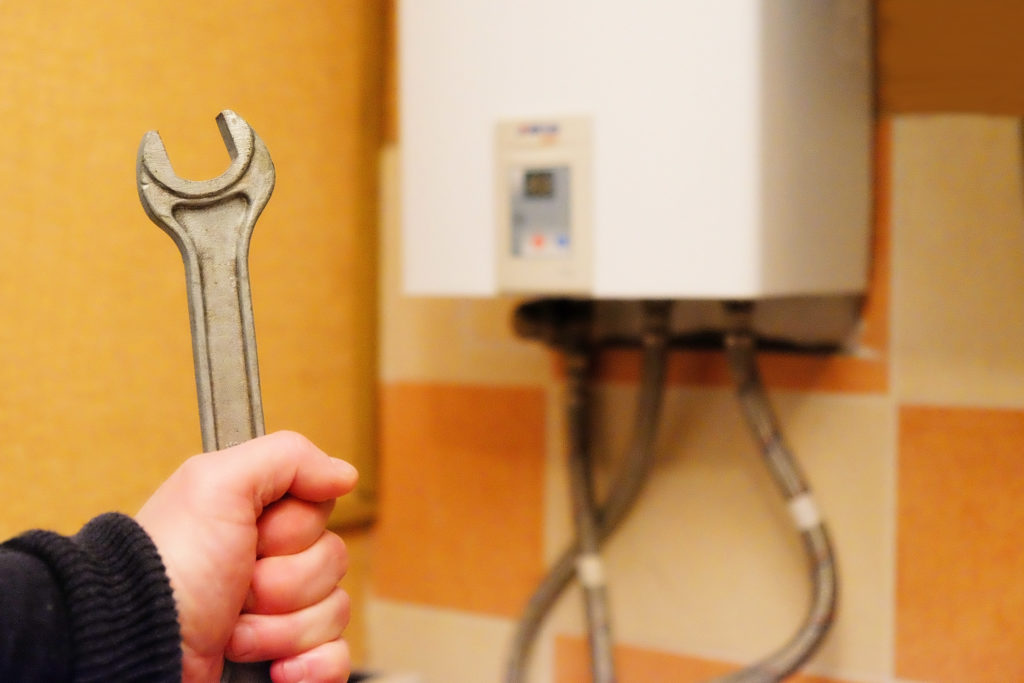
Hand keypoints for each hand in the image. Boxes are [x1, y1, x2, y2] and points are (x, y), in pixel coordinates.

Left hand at [136, 431, 358, 682]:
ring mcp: (279, 617)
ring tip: (234, 634)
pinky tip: (278, 668)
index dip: (294, 529)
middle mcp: (269, 565)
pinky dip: (312, 666)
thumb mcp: (216, 485)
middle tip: (237, 587)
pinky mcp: (286, 662)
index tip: (254, 536)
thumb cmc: (167, 571)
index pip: (322, 512)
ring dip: (284, 629)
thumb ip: (287, 457)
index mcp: (256, 520)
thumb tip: (344, 474)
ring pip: (335, 612)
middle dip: (284, 583)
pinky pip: (336, 659)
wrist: (138, 649)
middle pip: (333, 562)